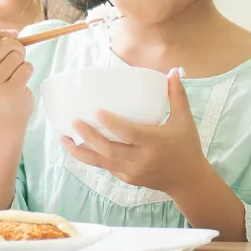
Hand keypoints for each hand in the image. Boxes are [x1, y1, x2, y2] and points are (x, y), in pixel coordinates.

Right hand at [0, 17, 33, 121]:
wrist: (5, 112)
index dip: (3, 33)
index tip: (11, 39)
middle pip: (6, 43)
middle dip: (17, 47)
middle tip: (15, 59)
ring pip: (18, 55)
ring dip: (22, 60)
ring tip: (15, 72)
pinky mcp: (9, 91)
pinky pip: (27, 67)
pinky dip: (28, 71)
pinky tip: (21, 81)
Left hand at [61, 69, 203, 194]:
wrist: (188, 179)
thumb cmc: (186, 146)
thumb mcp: (184, 120)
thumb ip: (177, 96)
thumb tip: (173, 71)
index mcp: (154, 143)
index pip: (129, 134)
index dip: (112, 124)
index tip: (97, 112)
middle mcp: (140, 159)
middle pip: (109, 149)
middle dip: (88, 137)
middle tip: (74, 122)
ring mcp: (131, 171)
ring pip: (101, 162)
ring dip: (80, 151)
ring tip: (63, 139)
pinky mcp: (127, 178)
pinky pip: (105, 167)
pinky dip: (91, 158)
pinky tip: (78, 148)